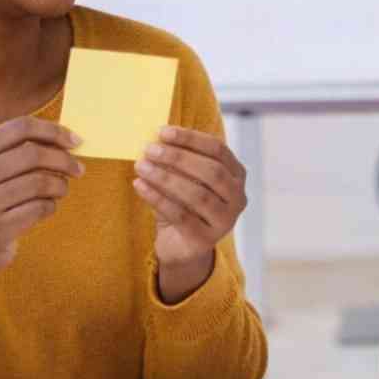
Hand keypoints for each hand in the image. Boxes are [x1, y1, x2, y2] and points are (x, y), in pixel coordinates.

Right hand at [0, 118, 82, 302]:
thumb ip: (22, 151)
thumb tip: (69, 140)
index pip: (20, 127)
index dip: (53, 131)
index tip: (75, 141)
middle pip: (32, 154)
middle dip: (63, 160)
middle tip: (78, 169)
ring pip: (39, 182)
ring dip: (60, 185)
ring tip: (61, 190)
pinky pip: (39, 208)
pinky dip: (51, 206)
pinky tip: (47, 207)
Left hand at [134, 127, 247, 301]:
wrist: (181, 246)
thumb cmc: (183, 204)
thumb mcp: (185, 178)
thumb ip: (179, 161)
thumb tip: (157, 141)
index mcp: (236, 175)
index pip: (217, 149)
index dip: (190, 139)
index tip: (162, 131)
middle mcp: (238, 197)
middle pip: (211, 171)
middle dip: (178, 157)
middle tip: (149, 149)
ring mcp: (225, 221)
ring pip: (197, 194)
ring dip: (165, 177)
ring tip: (141, 166)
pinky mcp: (205, 240)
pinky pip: (180, 215)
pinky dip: (157, 198)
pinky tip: (140, 185)